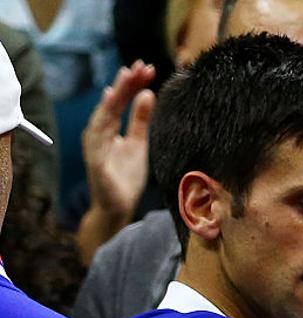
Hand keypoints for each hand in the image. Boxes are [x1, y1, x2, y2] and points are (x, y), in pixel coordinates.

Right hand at [83, 61, 155, 221]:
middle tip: (139, 65)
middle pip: (111, 103)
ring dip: (114, 96)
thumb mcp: (138, 144)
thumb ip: (140, 120)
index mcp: (109, 128)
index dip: (133, 84)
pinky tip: (109, 106)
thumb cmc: (125, 176)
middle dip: (125, 83)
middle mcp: (98, 133)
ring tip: (125, 78)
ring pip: (104, 115)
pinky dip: (103, 121)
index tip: (147, 68)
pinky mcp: (96, 161)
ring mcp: (95, 146)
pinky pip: (98, 138)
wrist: (117, 207)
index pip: (121, 101)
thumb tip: (148, 93)